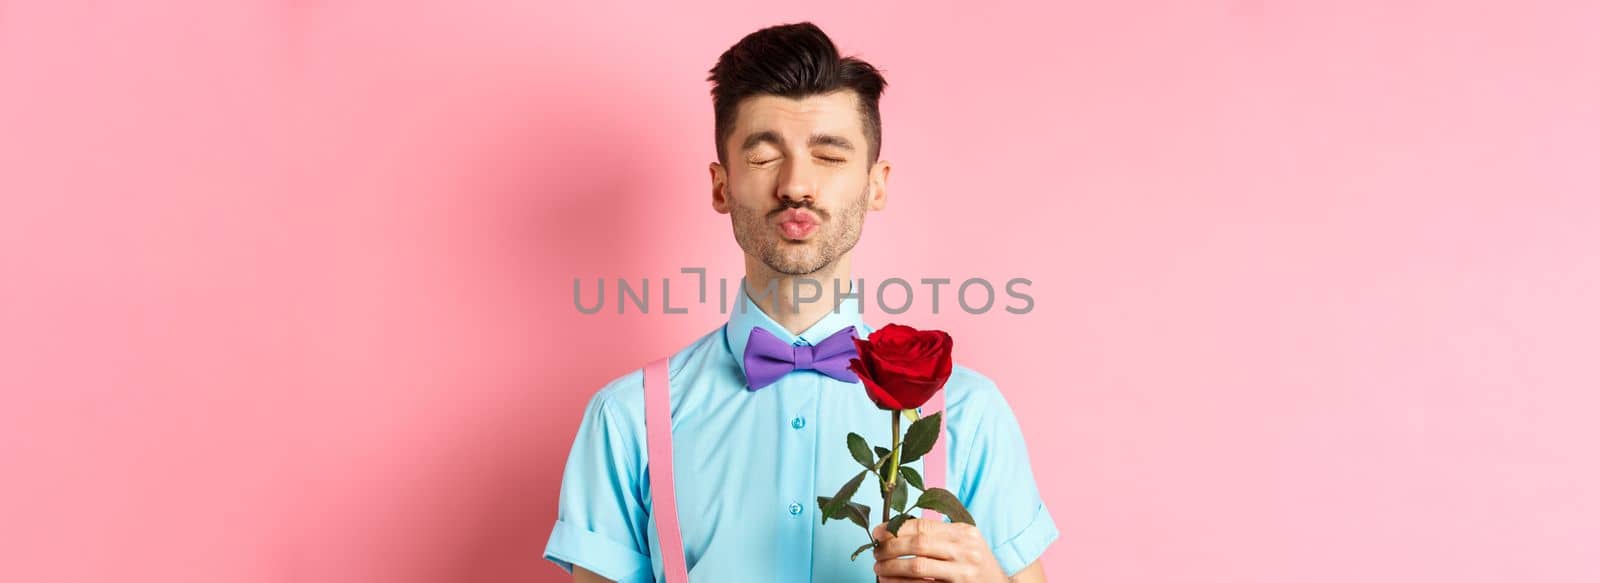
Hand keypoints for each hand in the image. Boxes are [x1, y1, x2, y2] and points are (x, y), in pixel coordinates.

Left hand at [871, 518, 1008, 582]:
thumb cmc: (976, 564)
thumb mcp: (966, 542)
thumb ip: (940, 534)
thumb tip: (896, 528)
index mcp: (964, 533)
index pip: (923, 525)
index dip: (895, 528)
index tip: (877, 532)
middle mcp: (966, 551)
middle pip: (918, 544)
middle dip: (890, 547)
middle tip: (875, 552)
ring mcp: (962, 573)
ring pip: (918, 567)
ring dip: (892, 567)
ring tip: (878, 569)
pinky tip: (890, 582)